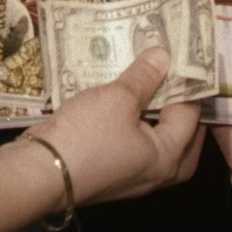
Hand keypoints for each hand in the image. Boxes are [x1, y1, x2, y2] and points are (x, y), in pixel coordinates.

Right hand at [31, 48, 205, 206]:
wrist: (40, 172)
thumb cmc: (88, 136)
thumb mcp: (118, 98)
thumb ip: (144, 76)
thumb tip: (165, 55)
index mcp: (169, 157)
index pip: (191, 115)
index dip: (189, 84)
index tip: (183, 58)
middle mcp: (157, 172)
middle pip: (182, 136)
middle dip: (179, 107)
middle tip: (174, 76)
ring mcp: (132, 175)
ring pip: (156, 141)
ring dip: (154, 114)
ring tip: (149, 84)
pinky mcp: (110, 172)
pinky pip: (132, 145)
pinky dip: (133, 124)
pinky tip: (121, 102)